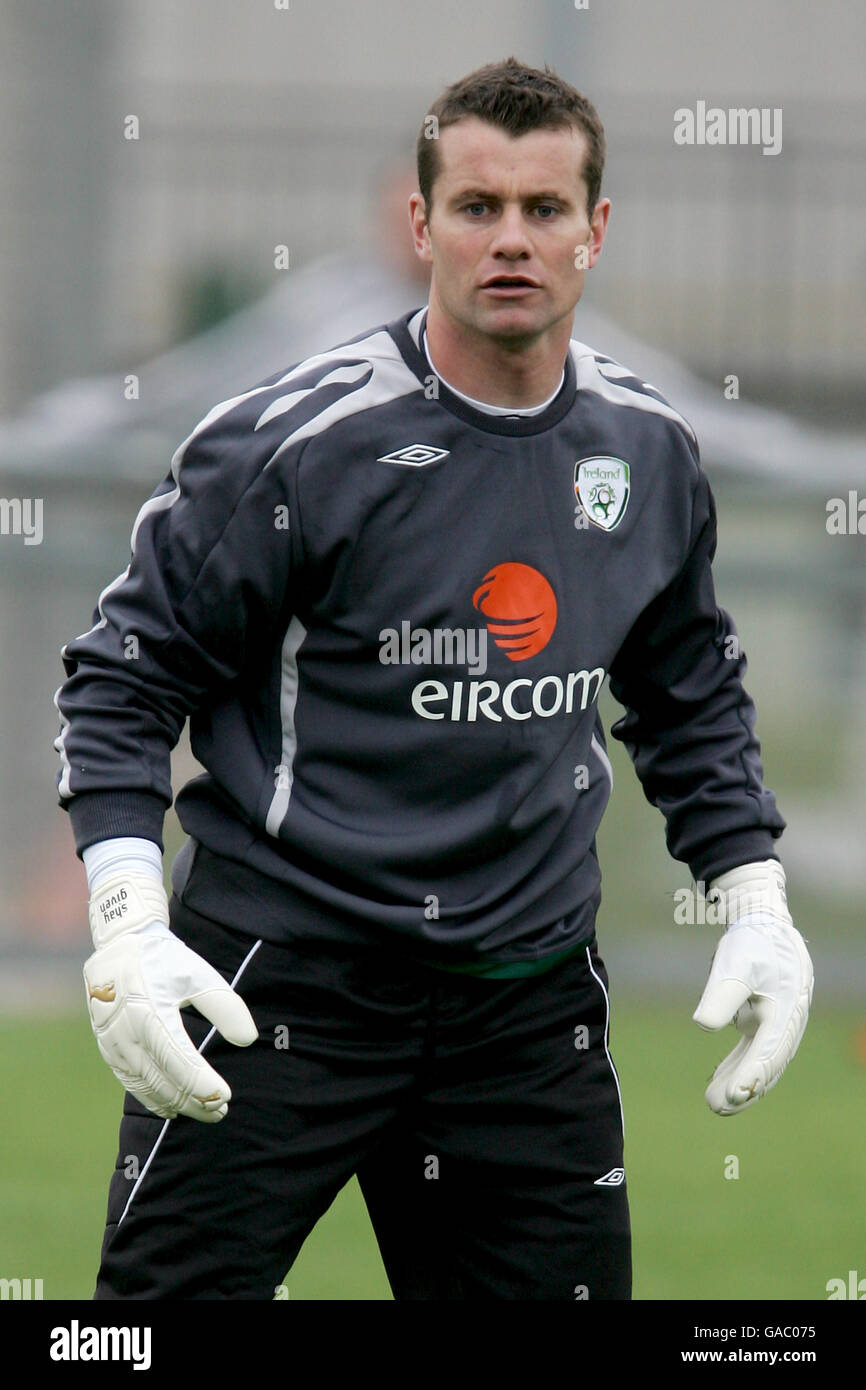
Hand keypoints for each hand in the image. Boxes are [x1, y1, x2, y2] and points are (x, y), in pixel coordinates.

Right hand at [84, 872, 257, 1121]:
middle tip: (221, 1111)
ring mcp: (112, 1044)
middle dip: (194, 1101)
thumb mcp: (199, 974)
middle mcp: (126, 1033)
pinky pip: (131, 1082)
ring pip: (146, 1087)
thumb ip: (225, 1007)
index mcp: (149, 1013)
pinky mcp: (107, 1048)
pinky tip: (172, 1108)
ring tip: (206, 1112)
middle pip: (163, 1081)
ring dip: (176, 1104)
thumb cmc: (165, 959)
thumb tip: (248, 1040)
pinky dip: (152, 1098)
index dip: (202, 1085)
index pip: (179, 1062)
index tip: (225, 1098)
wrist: (119, 945)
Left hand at [692, 859, 812, 1114]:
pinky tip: (717, 1084)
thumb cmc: (752, 942)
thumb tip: (703, 1025)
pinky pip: (751, 1052)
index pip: (770, 1050)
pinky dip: (737, 1067)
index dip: (753, 1074)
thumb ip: (722, 994)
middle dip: (744, 1088)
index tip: (736, 1094)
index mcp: (786, 1010)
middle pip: (766, 1064)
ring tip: (713, 1104)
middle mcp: (786, 1023)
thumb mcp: (736, 963)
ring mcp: (776, 1024)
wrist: (764, 923)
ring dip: (739, 1083)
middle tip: (718, 1106)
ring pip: (758, 1062)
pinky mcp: (763, 1022)